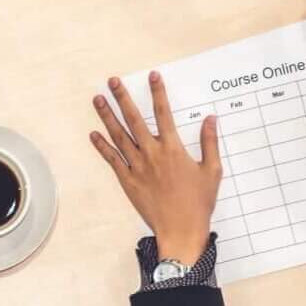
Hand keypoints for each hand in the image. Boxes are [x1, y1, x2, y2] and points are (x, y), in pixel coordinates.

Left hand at [89, 72, 220, 264]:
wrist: (181, 229)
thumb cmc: (199, 202)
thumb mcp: (212, 170)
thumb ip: (209, 142)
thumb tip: (211, 119)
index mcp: (174, 149)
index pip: (164, 113)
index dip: (157, 93)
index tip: (152, 76)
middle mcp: (152, 154)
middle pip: (134, 119)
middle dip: (122, 98)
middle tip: (112, 81)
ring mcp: (137, 167)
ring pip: (119, 136)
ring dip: (107, 116)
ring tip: (97, 99)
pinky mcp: (127, 181)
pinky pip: (112, 159)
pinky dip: (102, 146)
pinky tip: (93, 133)